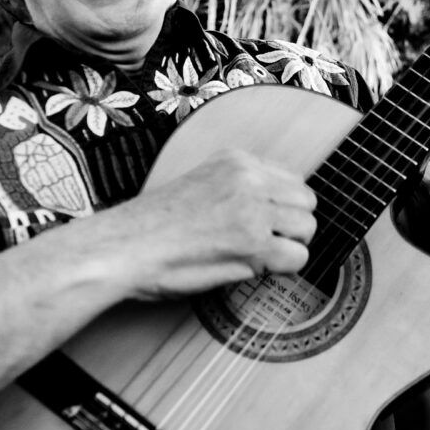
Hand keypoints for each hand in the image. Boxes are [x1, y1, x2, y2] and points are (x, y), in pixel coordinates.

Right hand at [94, 149, 316, 300]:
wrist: (122, 248)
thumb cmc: (152, 227)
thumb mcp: (202, 184)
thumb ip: (240, 189)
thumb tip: (280, 213)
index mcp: (236, 159)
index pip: (293, 180)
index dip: (282, 209)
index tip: (264, 225)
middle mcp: (249, 177)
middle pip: (306, 203)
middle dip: (291, 228)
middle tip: (263, 245)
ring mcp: (252, 209)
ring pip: (306, 229)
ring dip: (288, 249)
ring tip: (254, 257)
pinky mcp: (252, 242)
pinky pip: (297, 258)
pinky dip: (281, 270)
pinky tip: (251, 269)